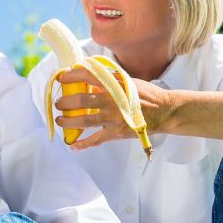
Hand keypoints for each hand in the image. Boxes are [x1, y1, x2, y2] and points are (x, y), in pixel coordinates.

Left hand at [54, 68, 171, 150]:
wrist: (163, 111)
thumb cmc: (146, 94)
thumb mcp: (128, 81)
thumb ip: (110, 80)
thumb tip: (89, 77)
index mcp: (114, 85)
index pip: (87, 77)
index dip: (72, 76)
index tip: (62, 77)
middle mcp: (111, 101)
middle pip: (81, 101)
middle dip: (65, 102)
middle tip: (59, 103)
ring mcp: (113, 118)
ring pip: (84, 121)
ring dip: (68, 121)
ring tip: (60, 120)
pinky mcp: (116, 132)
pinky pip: (96, 140)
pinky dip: (83, 144)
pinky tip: (73, 146)